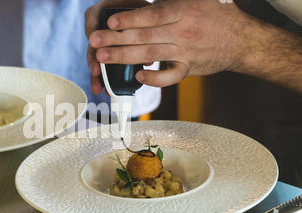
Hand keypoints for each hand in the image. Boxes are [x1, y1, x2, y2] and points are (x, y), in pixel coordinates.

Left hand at [88, 0, 251, 87]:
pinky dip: (155, 79)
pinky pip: (170, 77)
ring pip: (150, 55)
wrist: (241, 40)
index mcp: (185, 10)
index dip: (131, 18)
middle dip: (116, 39)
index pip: (153, 15)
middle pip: (145, 36)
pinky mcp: (189, 68)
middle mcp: (184, 31)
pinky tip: (138, 77)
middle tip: (94, 42)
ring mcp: (186, 51)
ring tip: (102, 58)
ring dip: (124, 57)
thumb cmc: (216, 14)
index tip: (110, 21)